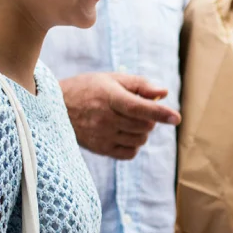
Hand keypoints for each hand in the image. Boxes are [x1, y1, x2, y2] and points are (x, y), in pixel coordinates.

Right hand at [59, 72, 180, 158]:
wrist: (56, 107)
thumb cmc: (88, 89)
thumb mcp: (112, 79)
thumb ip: (140, 85)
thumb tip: (164, 94)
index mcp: (108, 97)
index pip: (139, 108)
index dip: (160, 113)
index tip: (177, 118)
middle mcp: (104, 118)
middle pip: (144, 125)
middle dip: (150, 118)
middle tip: (138, 110)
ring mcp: (101, 136)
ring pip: (140, 139)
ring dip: (142, 131)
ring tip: (128, 120)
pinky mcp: (100, 149)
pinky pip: (130, 153)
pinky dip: (134, 144)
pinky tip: (124, 133)